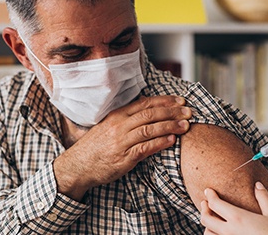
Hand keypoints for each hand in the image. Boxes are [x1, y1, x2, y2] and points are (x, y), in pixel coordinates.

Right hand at [54, 95, 191, 199]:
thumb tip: (149, 109)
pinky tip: (172, 140)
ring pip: (150, 129)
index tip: (181, 101)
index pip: (145, 103)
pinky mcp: (123, 158)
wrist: (78, 166)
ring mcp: (121, 142)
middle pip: (151, 114)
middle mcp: (120, 126)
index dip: (165, 101)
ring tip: (186, 126)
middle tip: (189, 112)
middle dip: (173, 112)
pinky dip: (160, 143)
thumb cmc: (96, 146)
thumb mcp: (109, 126)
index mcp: (117, 115)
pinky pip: (145, 148)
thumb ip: (127, 118)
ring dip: (171, 126)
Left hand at [200, 182, 267, 234]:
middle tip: (206, 203)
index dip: (210, 195)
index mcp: (238, 218)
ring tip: (212, 219)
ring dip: (207, 225)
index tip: (209, 191)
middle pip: (206, 219)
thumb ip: (264, 198)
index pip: (215, 204)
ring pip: (207, 234)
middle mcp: (230, 231)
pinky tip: (219, 232)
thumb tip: (258, 185)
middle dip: (203, 209)